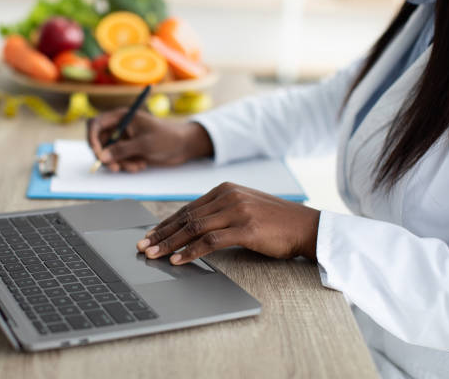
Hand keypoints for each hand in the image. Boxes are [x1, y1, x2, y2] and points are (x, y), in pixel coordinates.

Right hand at [87, 109, 212, 172]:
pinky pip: (118, 160)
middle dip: (106, 157)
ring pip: (108, 154)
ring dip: (120, 163)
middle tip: (116, 168)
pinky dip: (126, 165)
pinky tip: (140, 165)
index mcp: (122, 116)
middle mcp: (119, 127)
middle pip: (99, 141)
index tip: (97, 153)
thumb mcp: (145, 144)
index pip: (96, 124)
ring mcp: (123, 139)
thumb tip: (102, 157)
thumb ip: (122, 150)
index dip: (92, 138)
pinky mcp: (128, 151)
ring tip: (137, 166)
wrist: (183, 146)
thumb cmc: (166, 138)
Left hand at [137, 182, 320, 263]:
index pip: (187, 208)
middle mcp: (228, 196)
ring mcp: (237, 211)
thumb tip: (191, 227)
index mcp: (225, 189)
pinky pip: (210, 241)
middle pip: (186, 217)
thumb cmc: (274, 221)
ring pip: (194, 228)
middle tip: (143, 246)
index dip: (166, 223)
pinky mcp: (245, 229)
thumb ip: (219, 212)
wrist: (306, 226)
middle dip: (161, 233)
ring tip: (153, 254)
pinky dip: (191, 251)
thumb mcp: (244, 207)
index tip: (150, 235)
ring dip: (170, 243)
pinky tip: (178, 260)